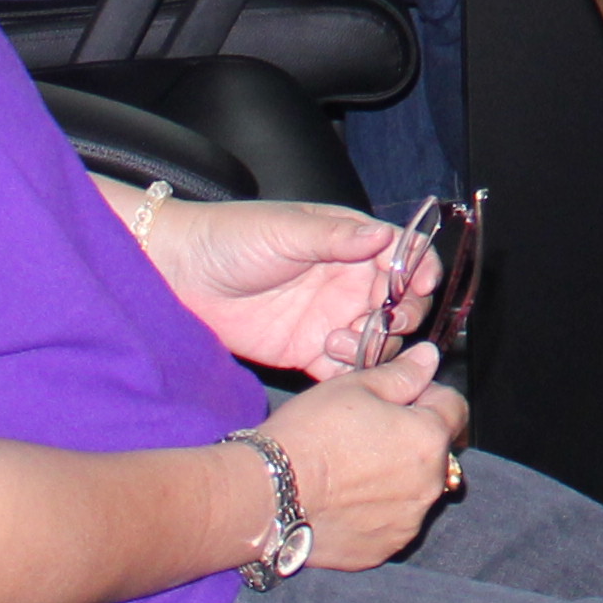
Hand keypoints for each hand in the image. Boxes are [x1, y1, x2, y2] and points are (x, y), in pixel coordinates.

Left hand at [139, 194, 420, 373]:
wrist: (180, 274)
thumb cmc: (233, 236)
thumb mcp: (287, 230)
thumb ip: (338, 237)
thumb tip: (385, 236)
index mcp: (351, 244)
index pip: (405, 256)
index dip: (421, 269)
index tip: (421, 285)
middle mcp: (348, 282)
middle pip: (402, 303)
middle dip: (404, 314)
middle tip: (387, 321)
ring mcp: (331, 318)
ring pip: (380, 339)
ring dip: (375, 344)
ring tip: (339, 340)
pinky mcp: (308, 351)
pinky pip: (345, 369)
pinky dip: (351, 373)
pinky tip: (331, 361)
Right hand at [258, 345, 470, 570]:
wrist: (267, 494)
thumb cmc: (310, 435)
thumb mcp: (356, 387)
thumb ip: (402, 374)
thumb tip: (428, 359)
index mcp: (429, 440)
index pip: (454, 408)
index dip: (429, 395)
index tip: (402, 395)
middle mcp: (429, 486)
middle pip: (435, 452)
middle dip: (411, 437)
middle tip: (368, 431)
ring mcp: (406, 523)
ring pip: (414, 490)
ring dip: (396, 477)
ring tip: (350, 469)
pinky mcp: (381, 550)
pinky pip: (390, 523)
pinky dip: (375, 511)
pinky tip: (342, 499)